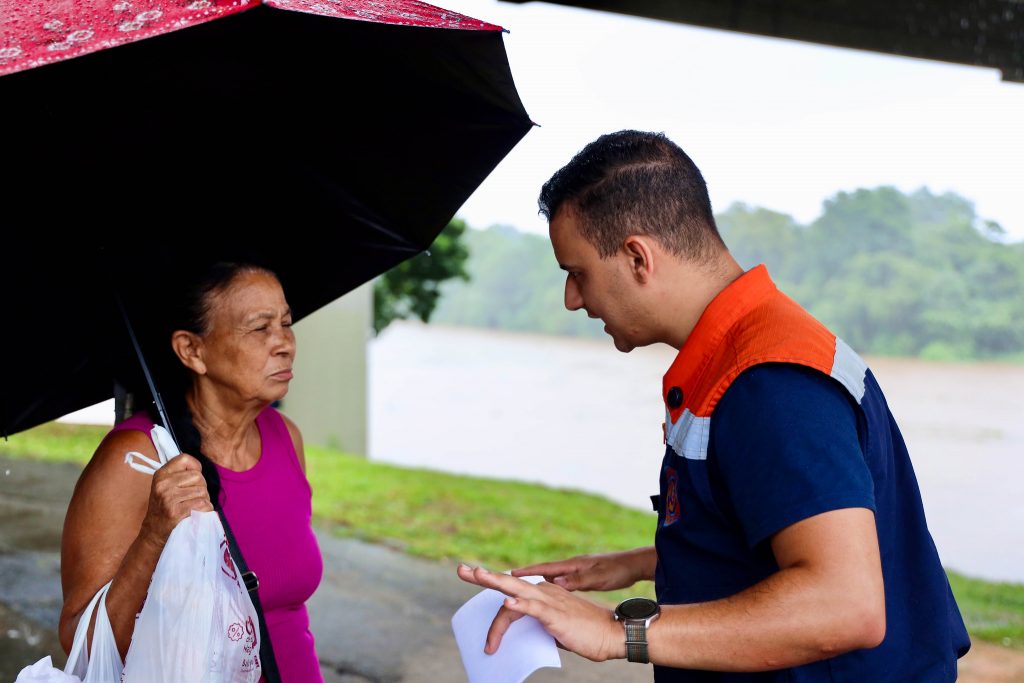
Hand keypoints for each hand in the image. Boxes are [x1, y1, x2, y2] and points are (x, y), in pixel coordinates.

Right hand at [139, 453, 212, 548]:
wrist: (152, 533)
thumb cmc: (163, 508)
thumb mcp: (165, 487)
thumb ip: (179, 475)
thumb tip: (200, 469)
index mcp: (160, 475)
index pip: (185, 458)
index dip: (195, 467)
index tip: (194, 479)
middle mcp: (163, 484)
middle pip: (198, 477)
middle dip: (201, 487)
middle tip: (194, 498)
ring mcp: (168, 498)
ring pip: (202, 491)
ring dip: (204, 500)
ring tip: (194, 507)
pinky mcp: (175, 512)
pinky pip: (202, 505)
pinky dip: (206, 510)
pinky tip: (199, 514)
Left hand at [456, 564, 623, 661]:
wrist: (611, 634)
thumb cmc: (586, 634)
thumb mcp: (555, 629)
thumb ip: (539, 626)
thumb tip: (525, 635)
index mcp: (544, 594)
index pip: (512, 590)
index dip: (493, 586)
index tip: (476, 580)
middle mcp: (544, 592)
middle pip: (508, 581)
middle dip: (483, 576)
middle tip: (461, 569)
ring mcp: (549, 602)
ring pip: (516, 589)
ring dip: (494, 582)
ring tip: (476, 575)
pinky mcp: (555, 614)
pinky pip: (533, 608)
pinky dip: (519, 604)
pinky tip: (506, 601)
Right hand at [512, 551, 647, 591]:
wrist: (633, 566)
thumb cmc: (617, 571)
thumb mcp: (597, 578)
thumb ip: (577, 581)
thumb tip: (555, 582)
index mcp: (572, 565)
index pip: (544, 568)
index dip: (527, 571)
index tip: (510, 573)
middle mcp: (572, 566)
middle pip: (544, 572)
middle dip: (527, 576)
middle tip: (508, 580)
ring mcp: (577, 571)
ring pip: (552, 578)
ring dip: (538, 582)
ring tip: (522, 590)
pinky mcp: (583, 577)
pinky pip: (561, 583)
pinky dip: (551, 587)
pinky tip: (549, 595)